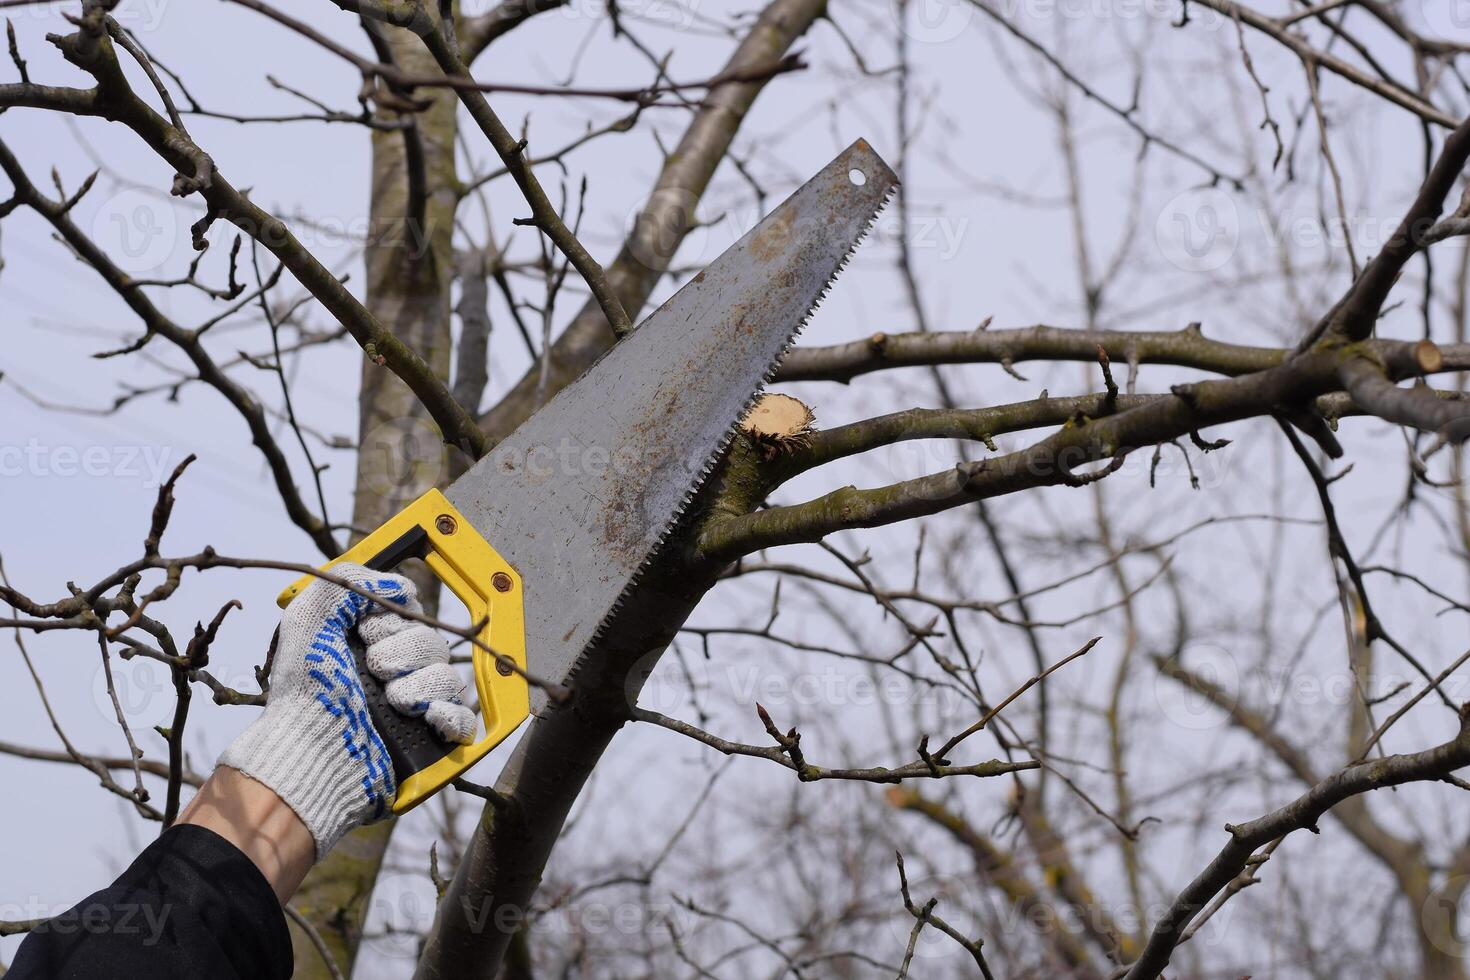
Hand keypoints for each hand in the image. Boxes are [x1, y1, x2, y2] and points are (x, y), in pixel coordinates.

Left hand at [218, 564, 474, 857]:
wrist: (312, 753)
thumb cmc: (303, 692)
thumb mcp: (309, 620)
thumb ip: (349, 583)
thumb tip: (403, 587)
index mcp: (368, 645)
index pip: (411, 616)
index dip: (392, 621)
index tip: (366, 634)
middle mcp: (393, 673)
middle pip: (433, 644)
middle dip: (403, 653)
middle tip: (374, 670)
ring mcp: (413, 707)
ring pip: (449, 678)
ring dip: (419, 686)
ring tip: (391, 701)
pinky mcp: (428, 739)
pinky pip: (463, 718)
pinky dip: (450, 715)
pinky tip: (427, 716)